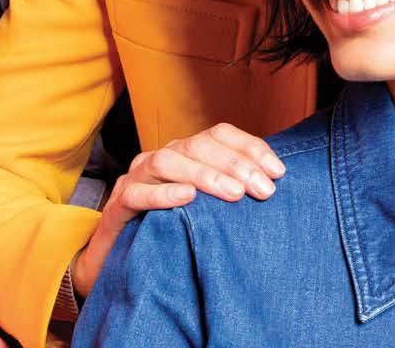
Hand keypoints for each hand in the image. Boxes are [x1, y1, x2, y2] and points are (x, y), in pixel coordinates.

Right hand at [69, 122, 284, 295]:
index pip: (219, 134)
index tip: (278, 171)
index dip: (250, 147)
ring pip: (168, 162)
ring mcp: (137, 177)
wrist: (115, 259)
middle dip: (235, 164)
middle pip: (198, 146)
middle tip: (264, 189)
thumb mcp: (203, 208)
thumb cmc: (168, 230)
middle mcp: (162, 157)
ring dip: (204, 175)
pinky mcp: (118, 204)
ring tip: (235, 194)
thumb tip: (274, 189)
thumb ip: (228, 193)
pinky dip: (163, 194)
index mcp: (185, 152)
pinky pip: (138, 193)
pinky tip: (188, 199)